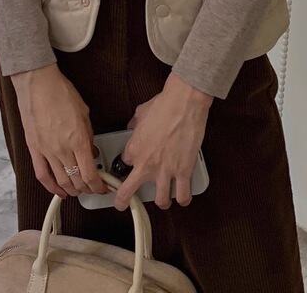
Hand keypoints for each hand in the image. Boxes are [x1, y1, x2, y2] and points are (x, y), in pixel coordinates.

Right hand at [11, 63, 109, 198]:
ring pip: (61, 181)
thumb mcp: (84, 113)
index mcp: (78, 140)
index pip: (90, 174)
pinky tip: (58, 190)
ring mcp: (46, 151)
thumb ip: (88, 136)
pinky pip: (42, 174)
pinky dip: (51, 187)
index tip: (103, 187)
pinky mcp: (34, 149)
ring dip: (72, 190)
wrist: (38, 84)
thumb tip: (90, 151)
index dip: (98, 186)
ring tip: (79, 190)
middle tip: (93, 188)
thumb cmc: (61, 93)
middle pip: (77, 181)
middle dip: (88, 189)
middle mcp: (62, 149)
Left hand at [113, 72, 212, 210]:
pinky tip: (183, 197)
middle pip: (128, 191)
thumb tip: (134, 126)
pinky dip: (183, 199)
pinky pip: (182, 195)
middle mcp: (146, 164)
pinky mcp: (183, 171)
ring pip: (160, 200)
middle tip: (123, 203)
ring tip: (164, 199)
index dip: (130, 165)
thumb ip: (135, 124)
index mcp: (134, 148)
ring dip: (162, 201)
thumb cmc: (164, 105)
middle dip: (123, 200)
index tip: (131, 166)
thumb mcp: (140, 112)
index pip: (124, 165)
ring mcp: (165, 170)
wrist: (183, 103)